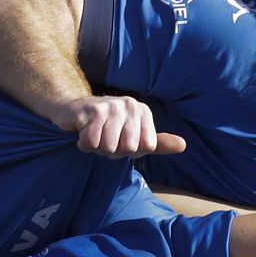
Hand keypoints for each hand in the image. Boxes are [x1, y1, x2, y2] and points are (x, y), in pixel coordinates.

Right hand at [55, 96, 186, 157]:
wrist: (72, 110)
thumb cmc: (106, 128)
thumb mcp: (135, 136)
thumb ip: (158, 143)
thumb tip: (183, 146)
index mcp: (143, 111)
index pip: (146, 147)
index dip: (131, 152)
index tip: (120, 141)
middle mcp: (130, 104)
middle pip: (128, 148)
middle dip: (113, 151)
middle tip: (105, 139)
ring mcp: (111, 106)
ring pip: (109, 148)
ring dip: (97, 149)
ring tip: (94, 134)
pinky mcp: (91, 110)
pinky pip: (92, 143)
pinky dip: (84, 145)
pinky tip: (83, 132)